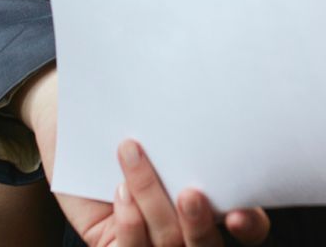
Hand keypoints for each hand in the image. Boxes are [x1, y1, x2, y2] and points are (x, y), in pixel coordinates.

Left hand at [21, 69, 269, 246]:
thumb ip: (191, 122)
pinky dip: (129, 222)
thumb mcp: (163, 113)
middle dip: (199, 224)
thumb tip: (213, 94)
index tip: (237, 212)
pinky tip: (119, 189)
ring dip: (153, 203)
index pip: (248, 225)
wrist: (77, 121)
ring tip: (134, 157)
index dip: (249, 225)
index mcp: (213, 197)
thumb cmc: (130, 112)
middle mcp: (187, 226)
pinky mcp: (118, 245)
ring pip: (169, 243)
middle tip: (189, 193)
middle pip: (207, 245)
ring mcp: (152, 241)